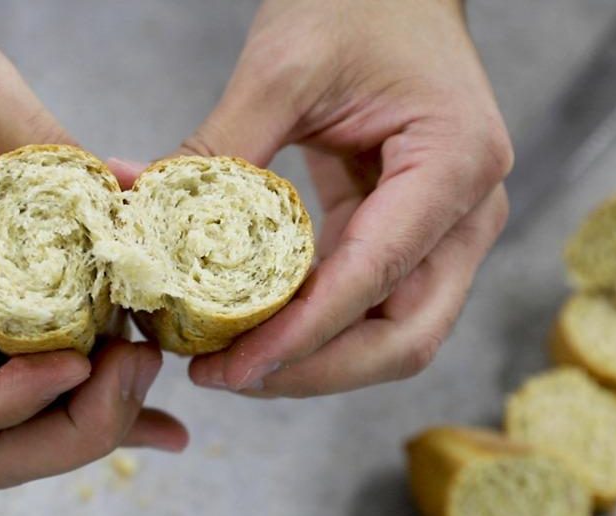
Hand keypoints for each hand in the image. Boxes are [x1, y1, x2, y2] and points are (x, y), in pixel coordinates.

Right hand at [0, 5, 187, 487]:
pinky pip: (40, 392)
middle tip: (133, 362)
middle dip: (74, 431)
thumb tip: (126, 192)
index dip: (0, 408)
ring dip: (96, 423)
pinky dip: (103, 411)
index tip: (71, 361)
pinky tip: (159, 418)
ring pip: (19, 433)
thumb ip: (35, 133)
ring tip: (149, 364)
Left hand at [135, 0, 512, 396]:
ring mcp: (447, 230)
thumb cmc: (356, 3)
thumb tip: (146, 219)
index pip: (377, 278)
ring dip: (311, 360)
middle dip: (313, 371)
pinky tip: (249, 329)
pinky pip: (367, 301)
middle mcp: (469, 211)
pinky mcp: (412, 233)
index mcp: (455, 164)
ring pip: (390, 334)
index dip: (303, 336)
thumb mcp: (282, 67)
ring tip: (226, 363)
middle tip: (227, 377)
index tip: (234, 367)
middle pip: (405, 337)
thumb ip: (223, 149)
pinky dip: (311, 325)